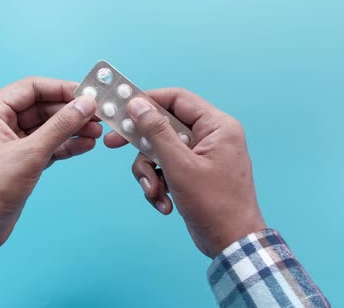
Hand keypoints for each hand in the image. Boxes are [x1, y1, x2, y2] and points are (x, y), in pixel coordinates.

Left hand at [0, 77, 99, 260]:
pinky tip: (85, 146)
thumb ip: (60, 126)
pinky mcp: (21, 162)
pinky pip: (47, 146)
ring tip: (97, 133)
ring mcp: (10, 143)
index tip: (88, 95)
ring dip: (72, 130)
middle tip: (98, 117)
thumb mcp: (29, 154)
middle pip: (42, 107)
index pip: (31, 88)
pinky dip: (65, 146)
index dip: (61, 89)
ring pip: (47, 128)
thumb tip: (86, 105)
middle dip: (70, 113)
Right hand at [104, 88, 265, 257]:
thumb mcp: (179, 166)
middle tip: (113, 143)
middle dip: (142, 143)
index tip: (121, 107)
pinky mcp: (194, 174)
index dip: (148, 100)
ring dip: (150, 173)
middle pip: (165, 126)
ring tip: (155, 192)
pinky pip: (167, 169)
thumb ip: (156, 132)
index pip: (177, 99)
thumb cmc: (215, 204)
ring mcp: (202, 156)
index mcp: (217, 126)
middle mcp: (211, 136)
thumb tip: (138, 105)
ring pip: (161, 150)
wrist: (231, 243)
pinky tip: (164, 204)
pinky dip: (160, 185)